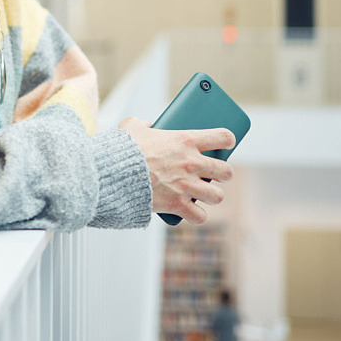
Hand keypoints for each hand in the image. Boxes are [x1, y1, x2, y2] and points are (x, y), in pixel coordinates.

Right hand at [118, 118, 234, 223]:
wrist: (113, 174)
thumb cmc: (123, 149)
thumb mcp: (132, 127)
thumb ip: (143, 124)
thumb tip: (147, 126)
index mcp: (185, 140)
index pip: (222, 137)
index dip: (228, 140)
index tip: (227, 143)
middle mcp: (192, 163)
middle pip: (226, 171)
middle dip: (223, 173)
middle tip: (215, 173)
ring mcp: (187, 186)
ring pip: (217, 196)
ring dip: (212, 195)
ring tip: (205, 194)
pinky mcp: (178, 205)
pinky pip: (200, 216)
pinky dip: (196, 215)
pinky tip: (191, 212)